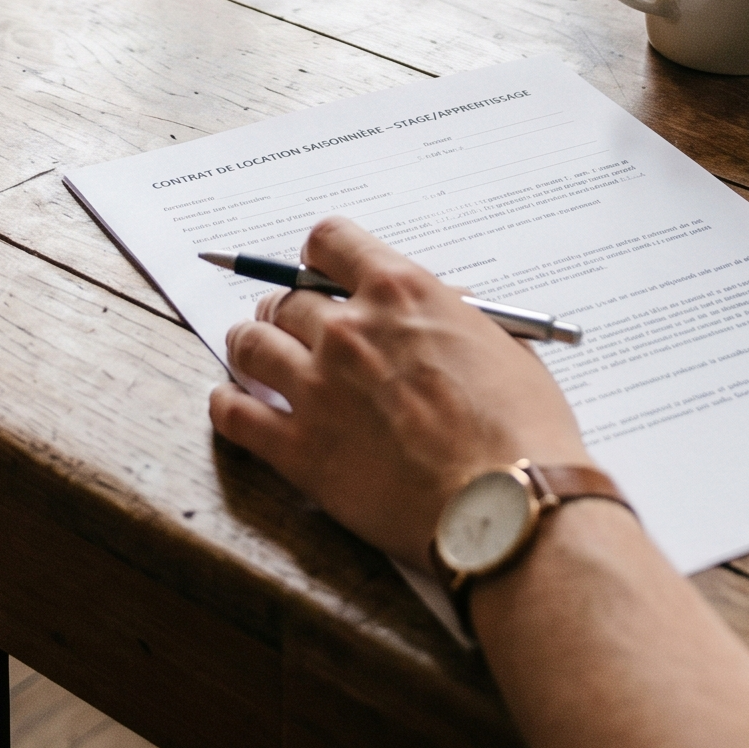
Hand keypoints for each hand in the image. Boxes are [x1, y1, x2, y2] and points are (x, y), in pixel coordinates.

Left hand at [208, 216, 589, 567]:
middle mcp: (349, 329)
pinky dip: (227, 405)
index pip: (331, 241)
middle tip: (289, 325)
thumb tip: (440, 307)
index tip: (317, 269)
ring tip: (253, 356)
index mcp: (400, 292)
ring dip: (249, 345)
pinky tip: (231, 405)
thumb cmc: (521, 430)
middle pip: (285, 298)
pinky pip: (235, 415)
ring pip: (249, 344)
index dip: (319, 255)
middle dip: (285, 309)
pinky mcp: (300, 449)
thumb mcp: (501, 345)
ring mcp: (318, 387)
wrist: (510, 506)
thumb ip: (454, 319)